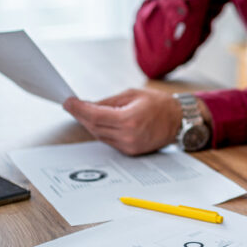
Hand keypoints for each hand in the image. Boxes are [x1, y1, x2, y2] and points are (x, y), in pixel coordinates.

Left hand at [63, 89, 181, 154]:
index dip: (79, 109)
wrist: (178, 121)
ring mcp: (129, 146)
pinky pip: (109, 141)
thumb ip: (109, 101)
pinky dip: (100, 131)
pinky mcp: (130, 151)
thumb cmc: (159, 104)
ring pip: (99, 135)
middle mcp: (128, 136)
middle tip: (70, 105)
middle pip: (94, 127)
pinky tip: (95, 122)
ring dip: (88, 124)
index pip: (95, 116)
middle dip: (80, 115)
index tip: (68, 102)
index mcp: (130, 119)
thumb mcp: (133, 94)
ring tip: (81, 112)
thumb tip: (88, 104)